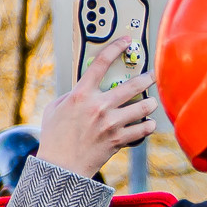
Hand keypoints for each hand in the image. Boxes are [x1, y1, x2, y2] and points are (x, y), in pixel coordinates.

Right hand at [38, 48, 159, 178]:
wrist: (60, 166)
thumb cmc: (55, 137)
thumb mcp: (55, 109)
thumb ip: (71, 95)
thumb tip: (86, 87)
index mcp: (80, 95)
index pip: (100, 64)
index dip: (115, 48)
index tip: (126, 41)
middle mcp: (98, 106)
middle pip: (132, 86)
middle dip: (146, 78)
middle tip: (151, 75)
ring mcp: (111, 123)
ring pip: (142, 107)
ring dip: (150, 103)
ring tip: (151, 102)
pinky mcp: (119, 139)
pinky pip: (142, 130)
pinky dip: (148, 126)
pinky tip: (148, 124)